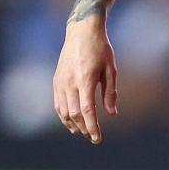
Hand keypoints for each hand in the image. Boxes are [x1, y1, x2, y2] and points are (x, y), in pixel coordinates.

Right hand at [53, 18, 117, 143]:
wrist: (81, 31)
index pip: (87, 110)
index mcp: (86, 79)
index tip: (97, 139)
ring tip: (82, 132)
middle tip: (93, 138)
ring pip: (63, 111)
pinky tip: (70, 122)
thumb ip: (110, 92)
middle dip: (84, 128)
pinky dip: (63, 115)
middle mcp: (70, 82)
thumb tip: (112, 113)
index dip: (92, 127)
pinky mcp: (56, 80)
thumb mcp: (111, 69)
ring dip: (72, 124)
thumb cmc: (100, 48)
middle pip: (75, 114)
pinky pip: (57, 103)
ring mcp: (61, 81)